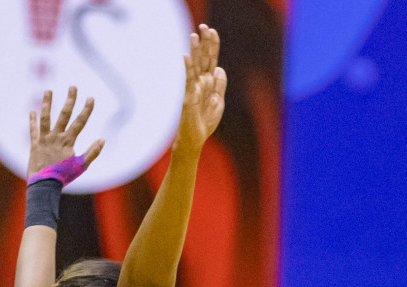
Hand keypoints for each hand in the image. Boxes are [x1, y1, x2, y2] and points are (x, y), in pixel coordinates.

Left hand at [27, 86, 103, 182]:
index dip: (86, 110)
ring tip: (48, 90)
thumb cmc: (64, 176)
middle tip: (73, 87)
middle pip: (63, 115)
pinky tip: (32, 111)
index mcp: (68, 142)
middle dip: (69, 100)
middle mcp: (55, 137)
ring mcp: (44, 139)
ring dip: (47, 103)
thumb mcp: (81, 166)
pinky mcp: (34, 144)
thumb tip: (103, 140)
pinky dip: (32, 120)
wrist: (44, 185)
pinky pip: (33, 129)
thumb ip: (92, 152)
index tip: (90, 98)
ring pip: (45, 117)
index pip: (79, 122)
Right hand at [174, 25, 226, 154]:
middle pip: (203, 59)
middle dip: (204, 43)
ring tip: (194, 36)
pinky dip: (188, 69)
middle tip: (203, 26)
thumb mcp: (218, 101)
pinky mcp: (189, 99)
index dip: (212, 46)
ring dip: (195, 51)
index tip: (212, 30)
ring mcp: (194, 90)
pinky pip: (188, 82)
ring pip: (195, 67)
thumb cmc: (204, 121)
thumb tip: (220, 68)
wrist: (194, 140)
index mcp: (208, 83)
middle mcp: (200, 83)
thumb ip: (220, 85)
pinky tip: (186, 57)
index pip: (211, 60)